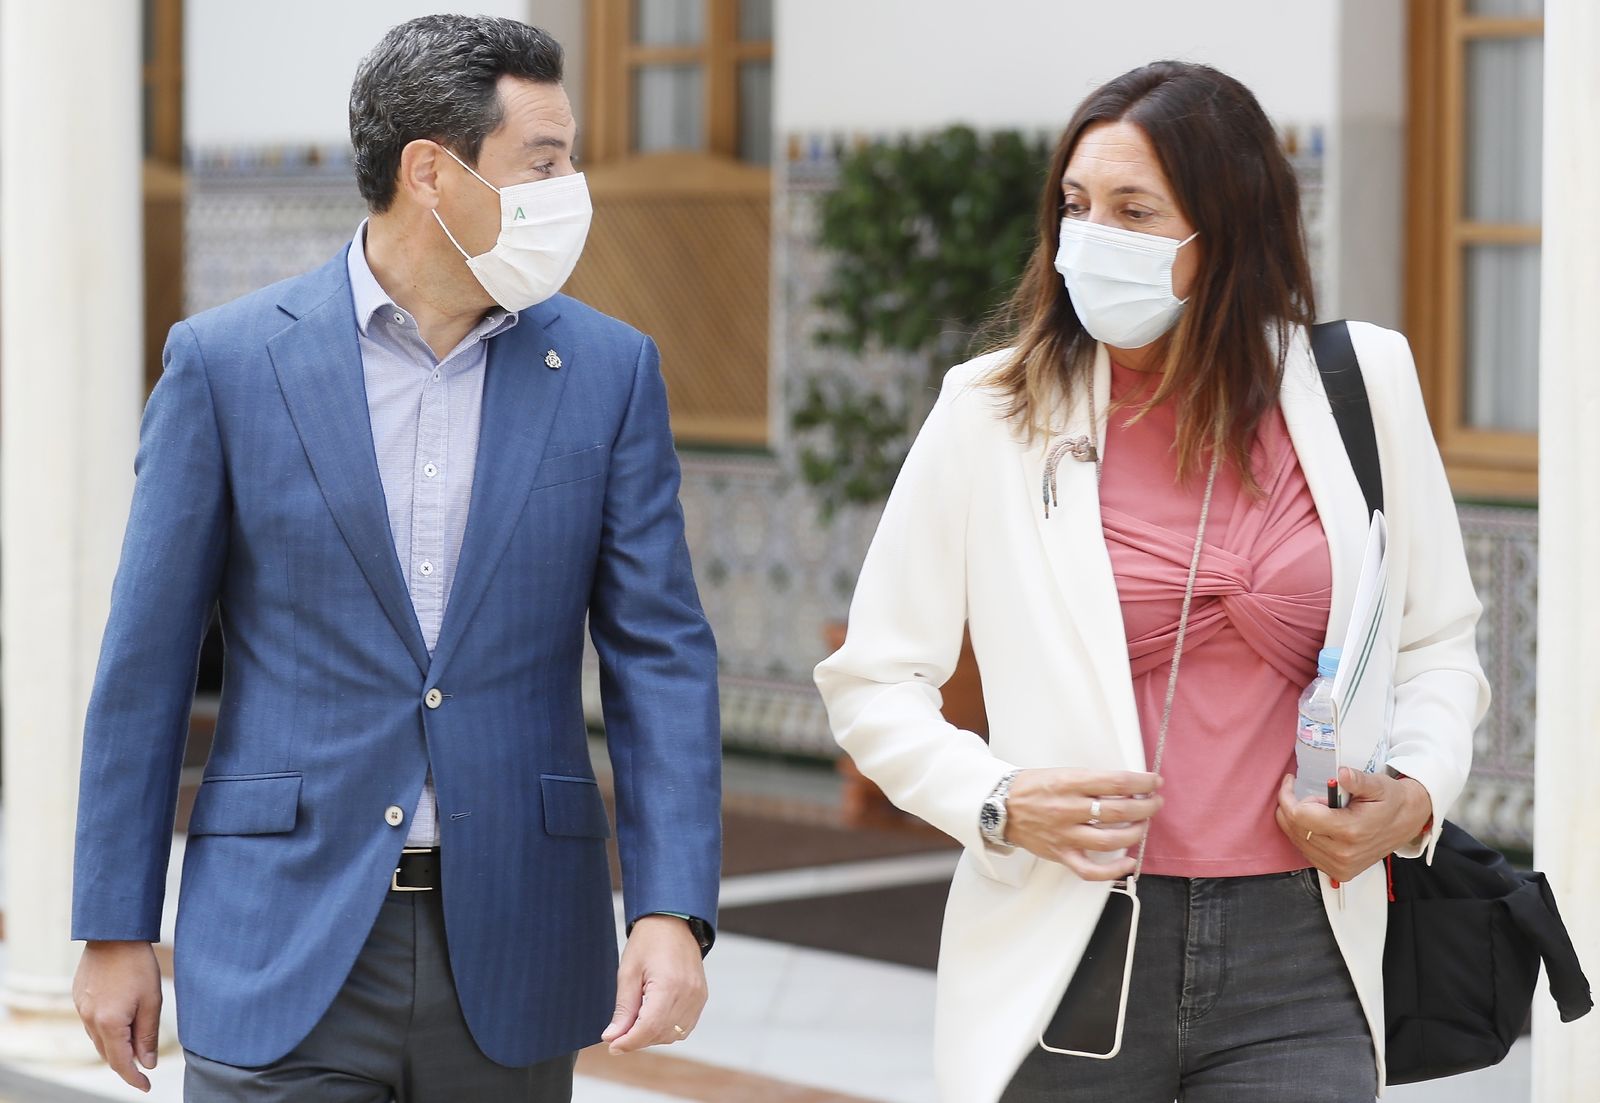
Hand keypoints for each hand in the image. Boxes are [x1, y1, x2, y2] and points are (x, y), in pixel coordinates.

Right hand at [73, 941, 161, 1092]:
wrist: (113, 934)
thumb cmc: (137, 965)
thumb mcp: (151, 1000)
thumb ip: (147, 1034)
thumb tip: (147, 1063)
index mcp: (109, 1023)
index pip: (121, 1062)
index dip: (134, 1077)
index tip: (146, 1086)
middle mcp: (90, 1020)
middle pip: (107, 1053)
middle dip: (125, 1064)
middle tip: (144, 1070)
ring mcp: (81, 1009)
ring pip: (98, 1040)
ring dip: (115, 1048)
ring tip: (135, 1048)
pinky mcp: (78, 999)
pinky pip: (91, 1024)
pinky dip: (106, 1031)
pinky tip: (119, 1025)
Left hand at [601, 915, 707, 1053]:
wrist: (673, 922)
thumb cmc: (648, 941)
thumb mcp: (628, 972)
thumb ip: (623, 1009)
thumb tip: (612, 1037)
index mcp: (669, 985)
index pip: (649, 1028)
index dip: (629, 1042)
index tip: (612, 1046)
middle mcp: (688, 994)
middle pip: (661, 1034)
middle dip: (638, 1039)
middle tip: (618, 1034)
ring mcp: (698, 997)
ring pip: (673, 1034)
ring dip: (652, 1036)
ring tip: (635, 1022)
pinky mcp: (701, 997)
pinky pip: (684, 1026)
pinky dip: (667, 1029)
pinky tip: (653, 1018)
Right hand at [1004, 769, 1162, 880]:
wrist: (1000, 807)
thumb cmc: (1032, 787)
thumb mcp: (1061, 773)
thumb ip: (1091, 781)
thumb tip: (1125, 787)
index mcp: (1069, 783)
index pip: (1116, 782)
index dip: (1142, 782)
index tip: (1154, 782)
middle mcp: (1069, 809)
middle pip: (1119, 811)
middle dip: (1146, 806)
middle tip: (1155, 802)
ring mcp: (1065, 835)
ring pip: (1110, 840)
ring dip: (1135, 833)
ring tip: (1143, 825)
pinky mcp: (1061, 854)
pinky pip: (1090, 870)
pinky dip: (1113, 870)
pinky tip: (1128, 862)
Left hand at [1275, 767, 1433, 882]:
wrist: (1406, 823)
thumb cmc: (1390, 801)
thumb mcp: (1378, 785)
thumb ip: (1358, 780)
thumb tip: (1343, 773)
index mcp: (1350, 831)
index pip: (1299, 815)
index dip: (1289, 796)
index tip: (1291, 782)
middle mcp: (1343, 854)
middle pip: (1294, 828)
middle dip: (1291, 806)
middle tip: (1310, 794)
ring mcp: (1340, 867)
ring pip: (1296, 841)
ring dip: (1297, 821)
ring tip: (1319, 809)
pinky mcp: (1338, 873)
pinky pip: (1305, 852)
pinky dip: (1303, 835)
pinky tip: (1317, 824)